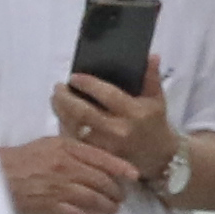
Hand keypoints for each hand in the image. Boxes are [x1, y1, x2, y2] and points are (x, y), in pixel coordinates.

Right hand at [1, 133, 133, 213]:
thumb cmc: (24, 157)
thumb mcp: (51, 143)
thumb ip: (74, 148)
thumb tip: (98, 157)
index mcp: (67, 149)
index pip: (101, 158)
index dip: (120, 168)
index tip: (134, 176)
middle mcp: (66, 168)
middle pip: (101, 182)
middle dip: (115, 192)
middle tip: (120, 197)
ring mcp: (59, 188)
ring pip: (92, 199)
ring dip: (106, 207)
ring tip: (112, 209)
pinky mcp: (49, 206)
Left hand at [52, 68, 181, 183]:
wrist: (159, 156)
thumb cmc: (154, 123)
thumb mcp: (157, 99)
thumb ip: (151, 77)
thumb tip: (152, 56)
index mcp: (133, 112)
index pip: (107, 95)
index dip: (87, 84)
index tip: (74, 77)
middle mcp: (118, 129)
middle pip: (83, 113)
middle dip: (65, 98)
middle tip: (58, 87)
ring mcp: (106, 146)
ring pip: (74, 128)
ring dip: (61, 112)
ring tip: (56, 99)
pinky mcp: (97, 157)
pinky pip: (74, 141)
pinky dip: (65, 128)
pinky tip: (61, 116)